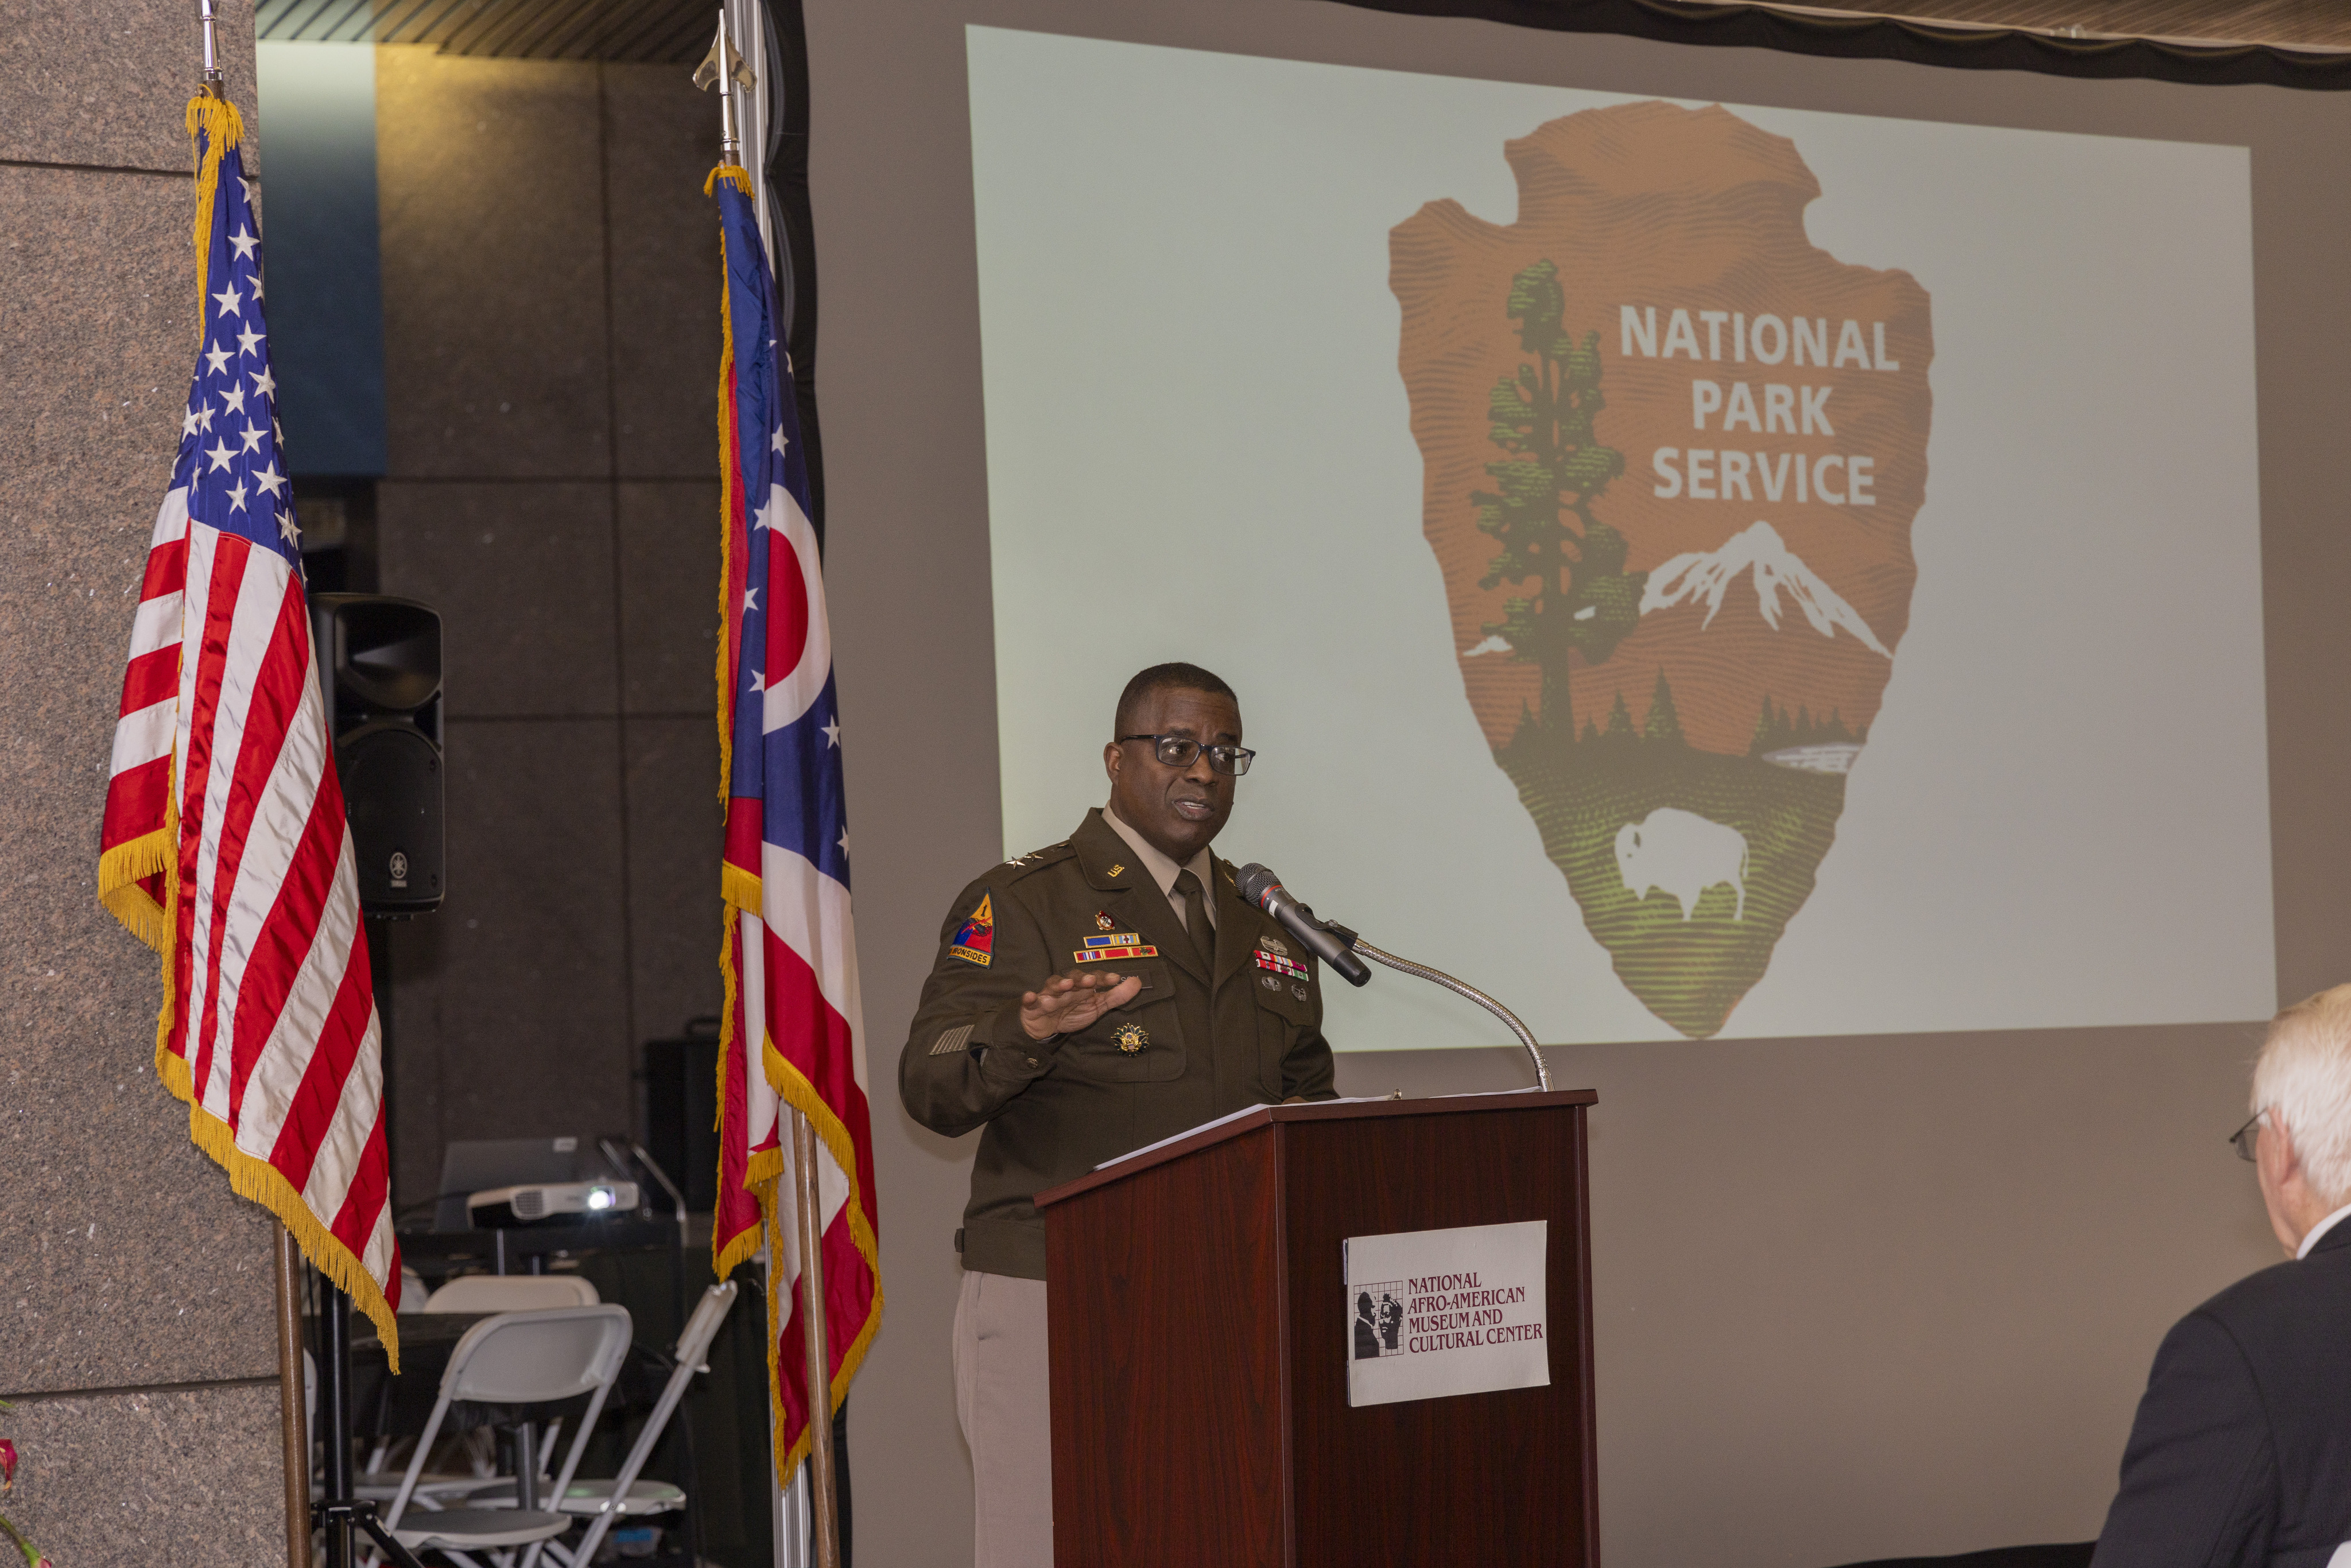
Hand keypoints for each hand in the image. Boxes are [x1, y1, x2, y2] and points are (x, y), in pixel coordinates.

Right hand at [1019, 968, 1141, 1041]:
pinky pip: (1029, 1001)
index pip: (1094, 978)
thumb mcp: (1097, 1007)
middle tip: (1091, 981)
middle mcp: (1066, 987)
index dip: (1104, 978)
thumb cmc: (1072, 1011)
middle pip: (1073, 978)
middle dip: (1082, 979)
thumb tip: (1137, 982)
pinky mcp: (1033, 1006)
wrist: (1045, 1027)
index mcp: (1082, 987)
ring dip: (1060, 984)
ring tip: (1067, 985)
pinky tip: (1030, 997)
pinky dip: (1029, 998)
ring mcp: (1048, 995)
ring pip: (1053, 986)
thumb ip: (1116, 996)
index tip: (1115, 979)